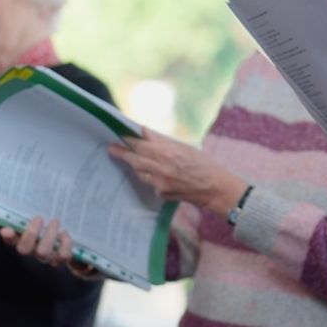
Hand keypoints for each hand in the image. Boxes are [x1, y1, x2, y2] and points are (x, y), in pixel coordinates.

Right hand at [0, 217, 98, 277]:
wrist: (71, 237)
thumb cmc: (53, 224)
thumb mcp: (43, 216)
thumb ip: (32, 214)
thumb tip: (18, 207)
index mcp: (25, 239)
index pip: (11, 240)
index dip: (8, 237)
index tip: (6, 230)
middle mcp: (33, 250)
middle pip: (24, 249)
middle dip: (31, 233)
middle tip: (39, 218)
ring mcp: (47, 256)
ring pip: (43, 252)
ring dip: (49, 235)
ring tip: (55, 222)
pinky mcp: (61, 259)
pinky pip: (62, 255)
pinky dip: (65, 243)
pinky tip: (64, 234)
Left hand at [108, 129, 247, 215]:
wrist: (216, 188)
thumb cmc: (204, 164)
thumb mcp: (185, 147)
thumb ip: (162, 141)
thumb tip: (144, 132)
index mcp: (167, 152)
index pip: (140, 144)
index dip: (128, 140)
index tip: (119, 136)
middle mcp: (161, 167)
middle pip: (134, 159)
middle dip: (122, 153)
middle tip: (111, 149)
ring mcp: (160, 183)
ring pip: (141, 172)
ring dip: (137, 166)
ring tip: (135, 160)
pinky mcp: (162, 194)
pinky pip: (151, 183)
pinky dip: (153, 178)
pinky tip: (160, 175)